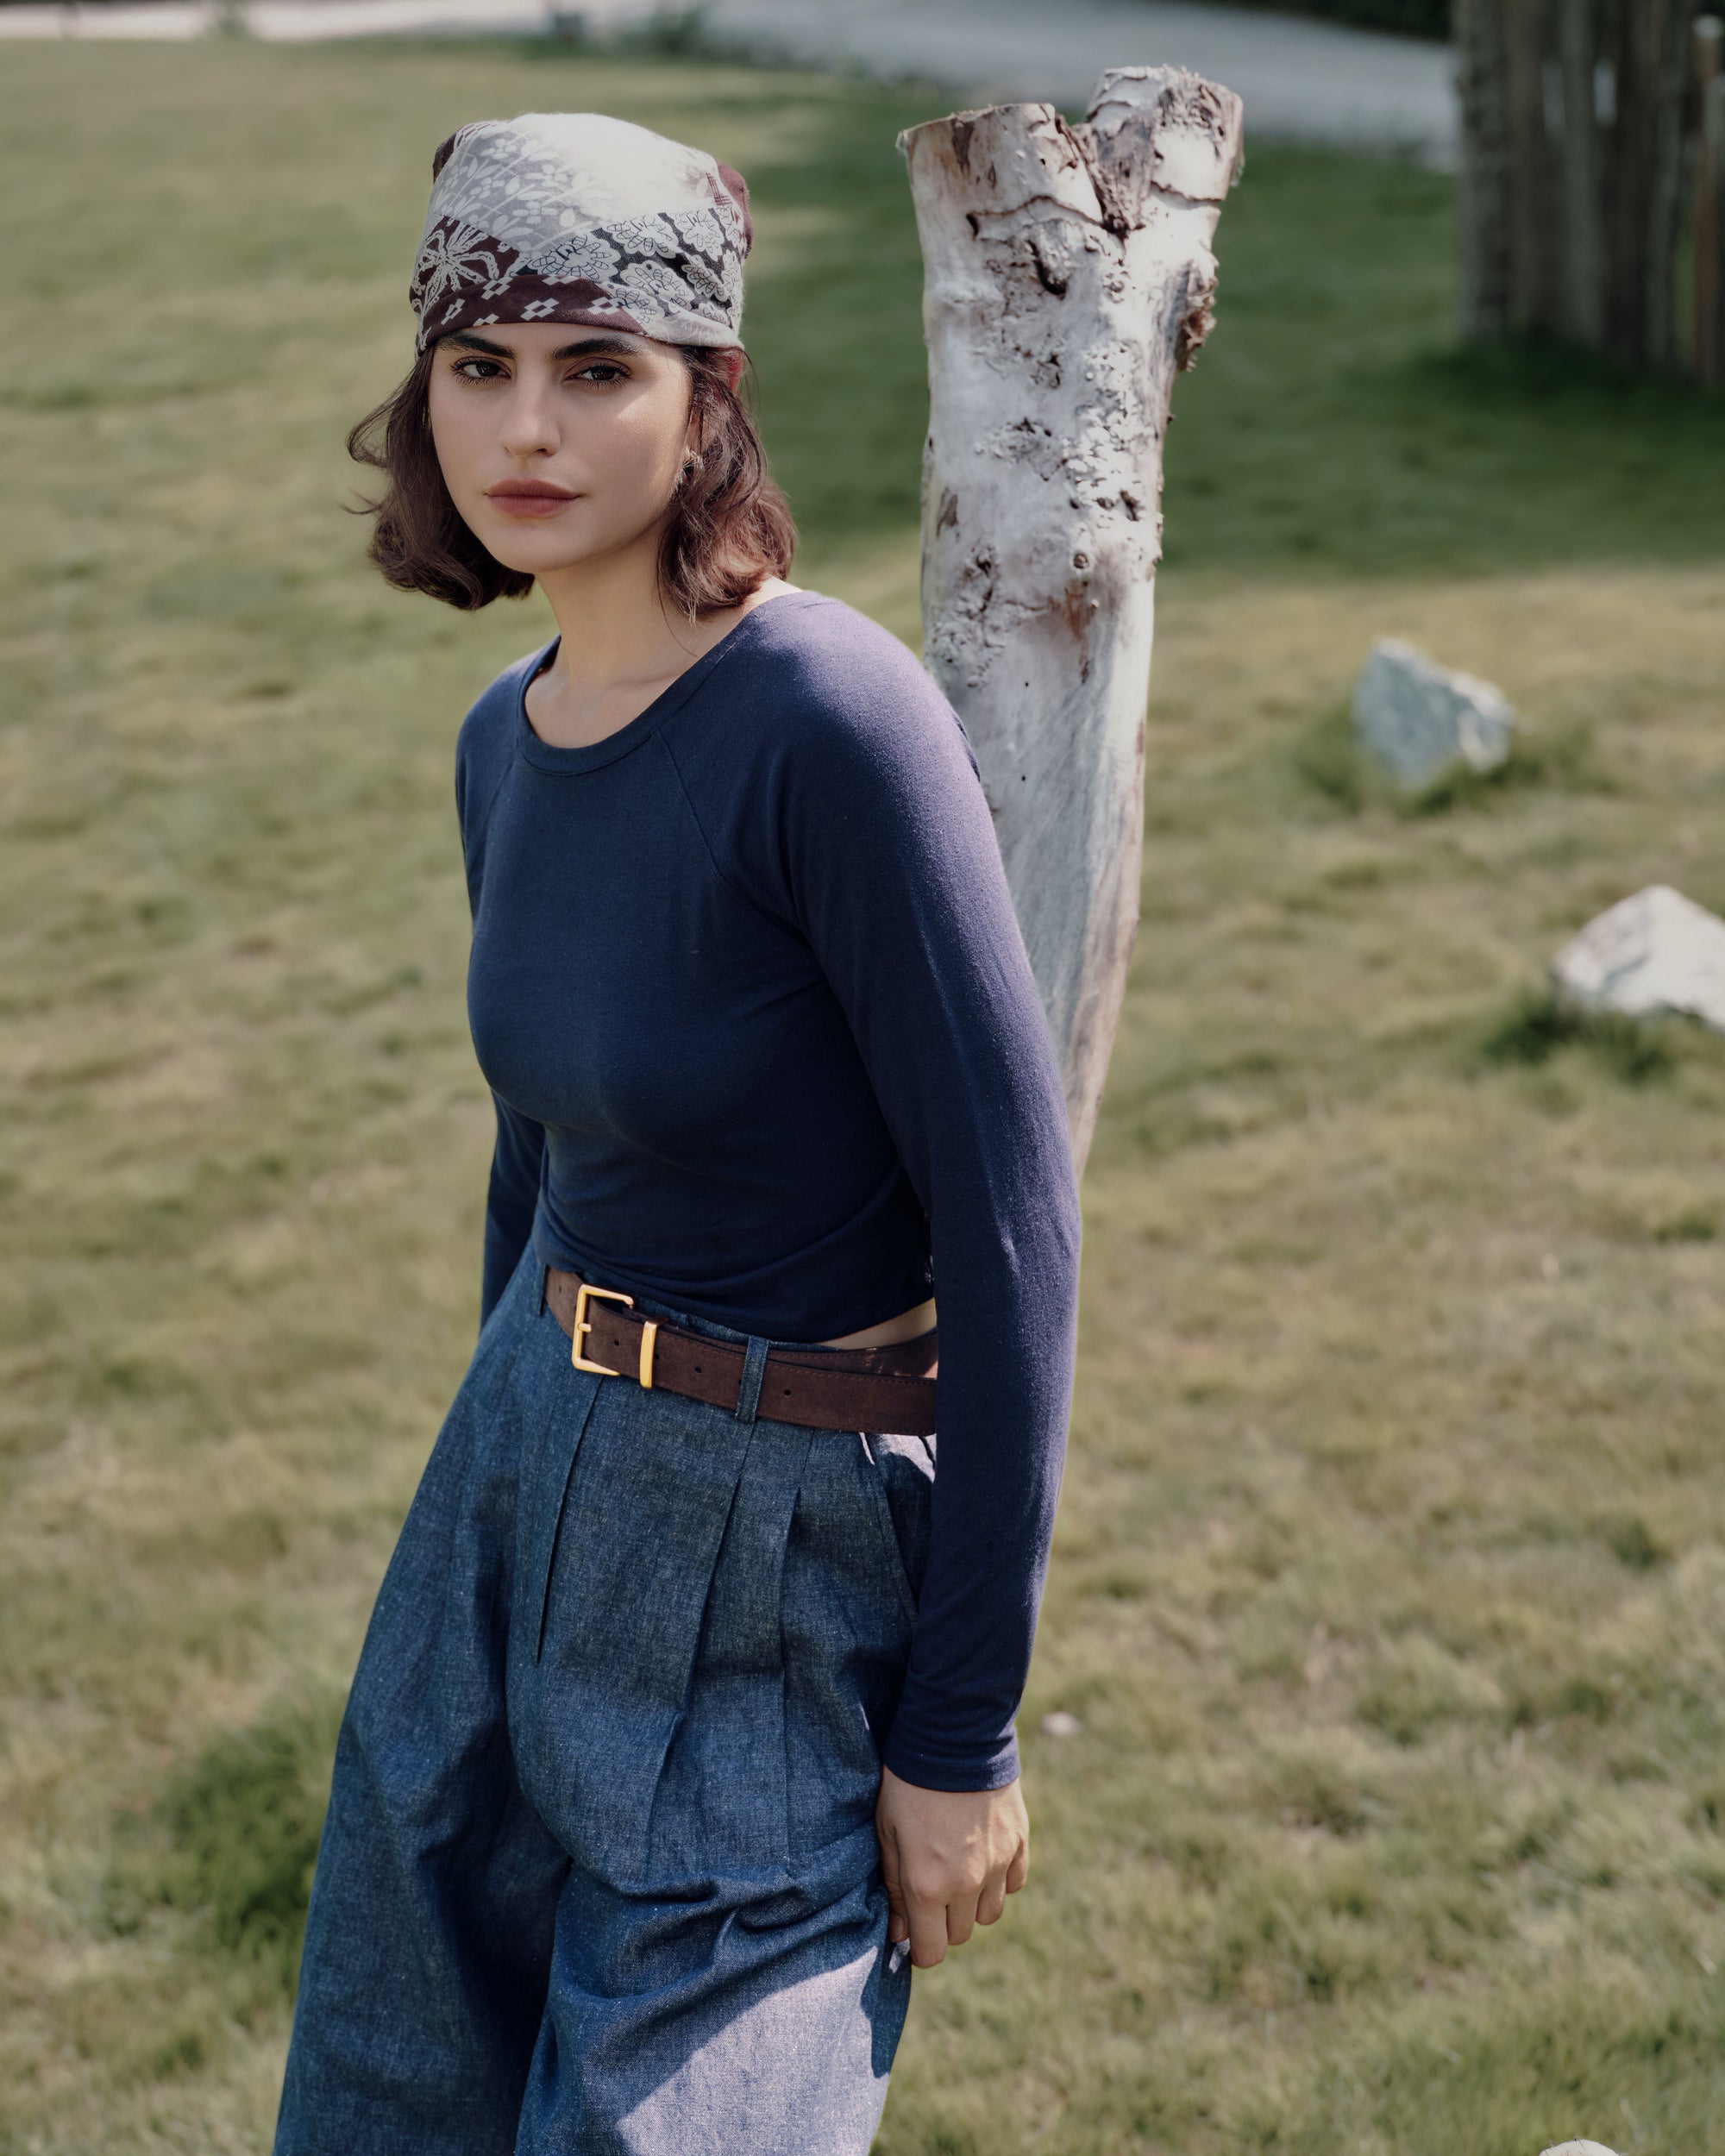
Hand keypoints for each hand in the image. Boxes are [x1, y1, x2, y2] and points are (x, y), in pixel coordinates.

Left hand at [874, 1765, 1029, 1967]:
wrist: (952, 1735)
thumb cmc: (908, 1784)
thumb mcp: (887, 1833)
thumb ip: (894, 1888)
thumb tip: (900, 1934)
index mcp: (927, 1886)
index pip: (931, 1951)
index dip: (920, 1946)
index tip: (913, 1929)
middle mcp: (967, 1884)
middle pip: (960, 1935)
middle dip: (943, 1922)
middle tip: (930, 1888)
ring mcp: (998, 1864)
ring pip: (989, 1914)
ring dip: (972, 1903)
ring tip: (957, 1869)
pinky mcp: (1019, 1843)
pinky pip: (1013, 1884)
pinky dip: (1000, 1879)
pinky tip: (982, 1854)